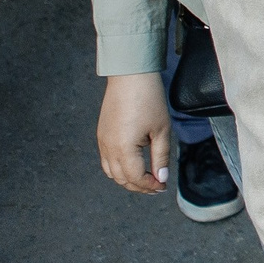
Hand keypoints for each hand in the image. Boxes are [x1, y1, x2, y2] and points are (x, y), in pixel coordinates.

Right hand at [96, 73, 175, 193]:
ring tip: (146, 178)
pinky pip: (106, 160)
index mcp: (123, 148)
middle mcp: (108, 148)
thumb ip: (161, 157)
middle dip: (139, 186)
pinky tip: (133, 165)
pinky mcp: (101, 135)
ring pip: (111, 172)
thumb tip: (161, 179)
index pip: (136, 178)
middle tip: (156, 186)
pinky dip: (118, 168)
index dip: (150, 185)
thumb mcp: (161, 130)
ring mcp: (102, 141)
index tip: (162, 186)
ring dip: (128, 179)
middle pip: (121, 179)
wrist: (130, 76)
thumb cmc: (148, 99)